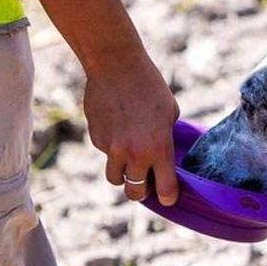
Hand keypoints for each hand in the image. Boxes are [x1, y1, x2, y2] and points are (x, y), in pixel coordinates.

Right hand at [83, 52, 179, 204]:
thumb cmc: (150, 87)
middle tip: (146, 183)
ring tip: (129, 159)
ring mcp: (112, 149)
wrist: (116, 67)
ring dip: (123, 174)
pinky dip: (111, 149)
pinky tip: (117, 128)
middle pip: (134, 192)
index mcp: (159, 149)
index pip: (166, 189)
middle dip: (141, 191)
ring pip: (115, 178)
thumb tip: (164, 154)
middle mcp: (134, 154)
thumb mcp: (170, 113)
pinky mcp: (96, 139)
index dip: (168, 198)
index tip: (169, 198)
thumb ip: (166, 138)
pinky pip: (105, 154)